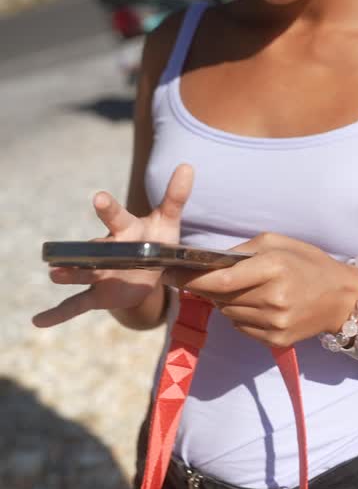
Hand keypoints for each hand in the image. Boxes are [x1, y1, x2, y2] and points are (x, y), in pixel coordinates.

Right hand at [33, 163, 194, 327]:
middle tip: (68, 248)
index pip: (117, 217)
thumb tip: (188, 166)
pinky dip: (57, 314)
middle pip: (94, 248)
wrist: (149, 271)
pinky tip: (38, 322)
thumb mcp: (168, 221)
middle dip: (86, 250)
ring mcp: (99, 273)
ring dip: (68, 275)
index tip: (100, 198)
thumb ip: (175, 197)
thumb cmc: (156, 240)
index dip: (109, 208)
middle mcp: (107, 250)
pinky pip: (75, 305)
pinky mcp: (97, 295)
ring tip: (55, 274)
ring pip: (81, 274)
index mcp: (125, 230)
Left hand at [163, 232, 357, 348]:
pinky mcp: (276, 340)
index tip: (170, 274)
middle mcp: (272, 298)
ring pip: (229, 314)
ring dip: (226, 302)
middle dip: (209, 289)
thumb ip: (244, 250)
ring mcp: (274, 323)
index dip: (192, 280)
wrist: (342, 298)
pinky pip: (241, 328)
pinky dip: (241, 316)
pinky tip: (258, 305)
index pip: (222, 280)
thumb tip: (212, 262)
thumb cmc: (309, 263)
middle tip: (207, 278)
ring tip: (245, 289)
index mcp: (273, 268)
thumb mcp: (279, 243)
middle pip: (221, 298)